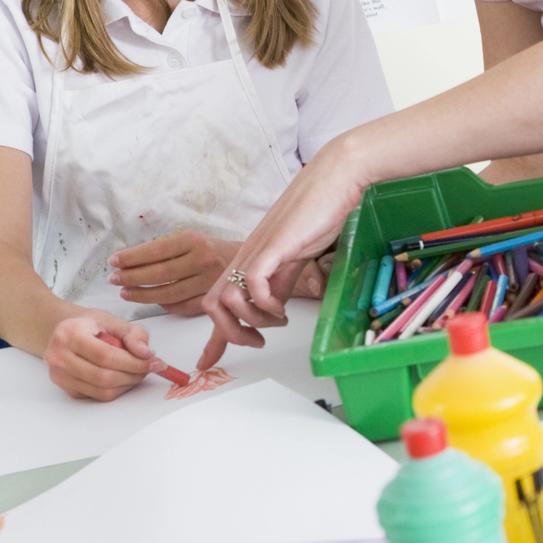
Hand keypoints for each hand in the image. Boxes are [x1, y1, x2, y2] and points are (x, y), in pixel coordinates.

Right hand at [45, 313, 155, 401]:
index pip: (106, 356)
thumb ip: (133, 334)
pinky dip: (117, 389)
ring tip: (137, 370)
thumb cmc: (88, 325)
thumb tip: (146, 354)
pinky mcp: (66, 389)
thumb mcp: (112, 320)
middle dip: (134, 374)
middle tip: (149, 367)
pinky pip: (98, 396)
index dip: (134, 362)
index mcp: (69, 334)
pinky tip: (123, 376)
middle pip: (104, 377)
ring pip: (103, 390)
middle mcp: (58, 357)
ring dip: (128, 383)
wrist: (63, 332)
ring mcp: (59, 375)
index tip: (154, 362)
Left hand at [109, 232, 238, 314]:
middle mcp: (203, 260)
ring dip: (142, 295)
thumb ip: (169, 249)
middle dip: (131, 277)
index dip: (131, 257)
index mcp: (195, 241)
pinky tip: (153, 302)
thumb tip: (133, 259)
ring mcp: (209, 282)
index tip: (113, 261)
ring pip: (168, 293)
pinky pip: (182, 307)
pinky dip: (164, 305)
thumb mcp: (194, 239)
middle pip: (159, 273)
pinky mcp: (213, 299)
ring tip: (125, 292)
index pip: (155, 250)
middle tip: (114, 279)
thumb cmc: (215, 250)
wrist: (252, 262)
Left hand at [202, 138, 366, 356]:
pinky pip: (253, 283)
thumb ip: (280, 282)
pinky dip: (265, 304)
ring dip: (251, 321)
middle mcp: (245, 257)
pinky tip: (283, 306)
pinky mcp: (274, 247)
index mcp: (248, 259)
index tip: (208, 363)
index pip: (216, 301)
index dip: (212, 337)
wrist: (335, 179)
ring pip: (225, 299)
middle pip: (209, 305)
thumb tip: (274, 309)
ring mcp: (256, 252)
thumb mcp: (294, 258)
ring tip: (277, 320)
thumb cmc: (319, 213)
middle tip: (258, 342)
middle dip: (228, 334)